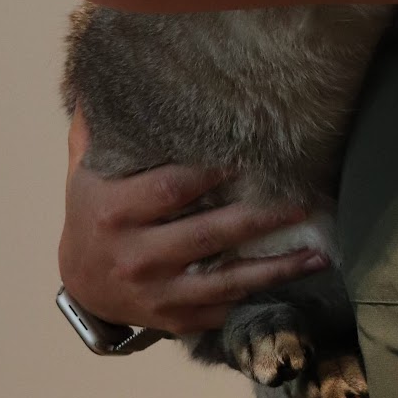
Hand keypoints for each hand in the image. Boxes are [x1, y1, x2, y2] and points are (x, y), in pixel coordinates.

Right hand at [59, 109, 328, 336]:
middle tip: (303, 199)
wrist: (79, 282)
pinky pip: (222, 310)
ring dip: (275, 268)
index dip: (215, 171)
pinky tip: (296, 284)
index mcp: (114, 210)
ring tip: (317, 253)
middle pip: (206, 234)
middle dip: (258, 217)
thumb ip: (99, 126)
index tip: (255, 151)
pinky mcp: (173, 319)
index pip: (173, 187)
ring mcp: (155, 292)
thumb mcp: (87, 168)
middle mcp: (134, 255)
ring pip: (224, 281)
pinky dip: (260, 298)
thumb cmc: (95, 212)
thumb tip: (101, 77)